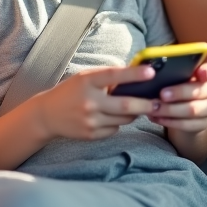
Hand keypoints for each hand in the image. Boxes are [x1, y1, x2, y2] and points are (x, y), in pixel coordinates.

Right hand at [33, 65, 157, 140]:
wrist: (47, 115)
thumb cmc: (70, 92)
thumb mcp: (84, 78)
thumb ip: (106, 77)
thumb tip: (135, 76)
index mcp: (87, 81)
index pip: (113, 76)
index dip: (133, 74)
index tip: (151, 72)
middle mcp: (89, 101)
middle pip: (125, 105)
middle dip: (145, 105)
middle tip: (158, 103)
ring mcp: (90, 120)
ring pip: (124, 119)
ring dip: (134, 114)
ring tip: (136, 108)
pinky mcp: (91, 134)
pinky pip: (114, 129)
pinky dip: (118, 123)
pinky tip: (109, 117)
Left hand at [149, 61, 206, 134]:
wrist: (185, 113)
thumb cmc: (177, 88)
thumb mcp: (176, 78)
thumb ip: (170, 73)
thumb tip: (149, 70)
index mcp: (206, 75)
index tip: (200, 72)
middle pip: (199, 91)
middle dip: (179, 93)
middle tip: (162, 94)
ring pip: (192, 110)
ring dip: (170, 110)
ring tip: (154, 108)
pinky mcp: (203, 124)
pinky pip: (187, 124)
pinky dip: (169, 121)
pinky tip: (157, 118)